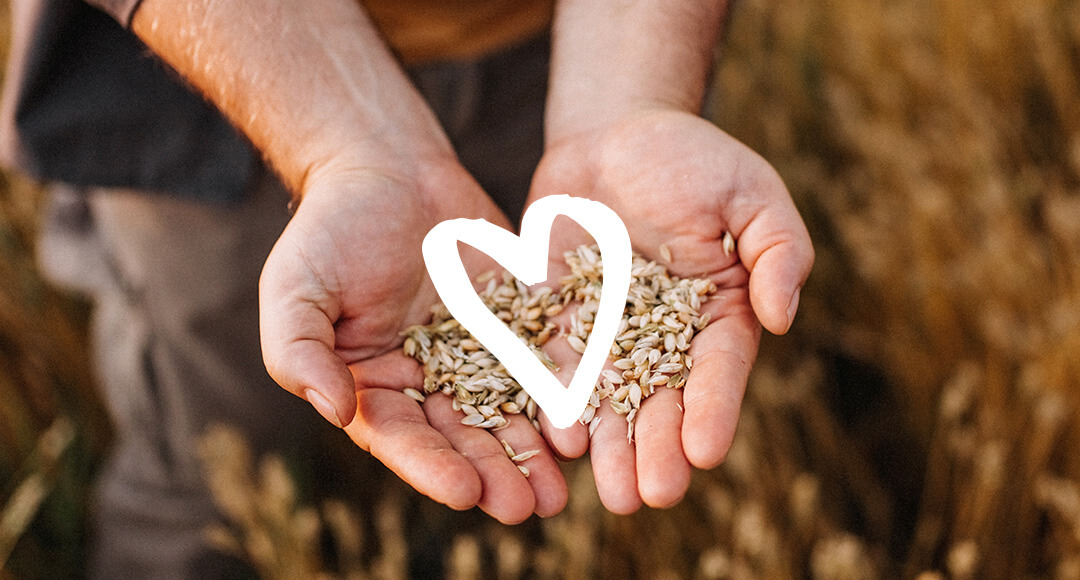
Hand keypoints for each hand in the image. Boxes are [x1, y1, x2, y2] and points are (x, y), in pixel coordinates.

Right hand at [259, 160, 567, 521]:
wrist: (388, 168)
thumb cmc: (330, 229)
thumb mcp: (295, 288)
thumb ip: (301, 352)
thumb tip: (334, 409)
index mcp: (374, 386)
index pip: (402, 437)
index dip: (431, 466)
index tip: (465, 492)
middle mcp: (427, 382)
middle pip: (463, 437)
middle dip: (495, 473)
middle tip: (528, 508)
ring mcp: (476, 355)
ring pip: (510, 412)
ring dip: (535, 453)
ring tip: (565, 492)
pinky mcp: (515, 325)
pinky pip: (542, 362)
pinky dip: (562, 395)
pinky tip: (587, 424)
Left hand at [528, 109, 813, 512]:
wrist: (612, 135)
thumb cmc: (692, 158)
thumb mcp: (749, 190)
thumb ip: (777, 249)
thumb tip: (783, 318)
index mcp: (716, 312)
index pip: (717, 370)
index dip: (713, 411)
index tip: (706, 452)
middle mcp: (660, 336)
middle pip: (660, 400)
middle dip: (657, 449)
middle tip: (653, 495)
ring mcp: (605, 332)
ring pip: (607, 399)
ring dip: (609, 447)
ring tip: (613, 493)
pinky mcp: (555, 320)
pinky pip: (551, 367)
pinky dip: (556, 402)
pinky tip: (557, 437)